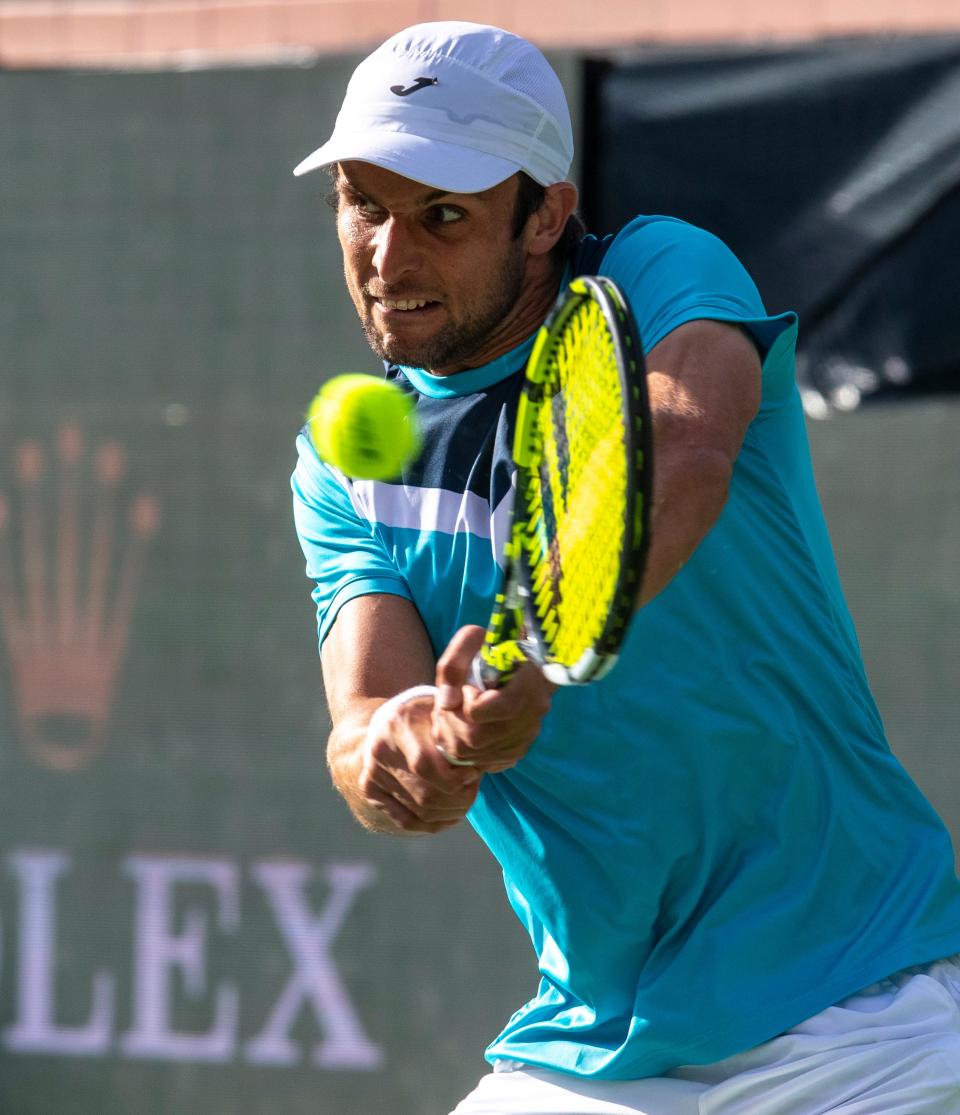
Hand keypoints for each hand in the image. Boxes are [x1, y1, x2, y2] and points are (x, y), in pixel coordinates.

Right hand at [359, 693, 481, 833]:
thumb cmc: (425, 715)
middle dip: (458, 798)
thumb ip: (457, 729)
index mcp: (398, 724)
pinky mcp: (369, 791)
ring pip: (419, 810)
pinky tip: (449, 816)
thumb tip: (479, 758)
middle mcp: (380, 750)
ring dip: (450, 813)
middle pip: (425, 793)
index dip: (455, 778)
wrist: (387, 723)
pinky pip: (406, 821)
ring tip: (465, 800)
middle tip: (473, 790)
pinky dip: (433, 824)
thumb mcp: (440, 710)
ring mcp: (372, 773)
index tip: (474, 773)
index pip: (426, 765)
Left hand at [432, 626, 555, 771]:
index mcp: (527, 685)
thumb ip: (453, 665)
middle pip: (475, 737)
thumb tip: (447, 703)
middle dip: (451, 721)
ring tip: (453, 714)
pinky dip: (465, 748)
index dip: (466, 703)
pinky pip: (481, 762)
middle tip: (450, 704)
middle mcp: (531, 717)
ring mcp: (525, 738)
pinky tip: (465, 727)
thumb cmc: (493, 649)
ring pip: (473, 754)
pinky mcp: (517, 751)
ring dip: (452, 735)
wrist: (519, 664)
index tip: (467, 688)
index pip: (483, 711)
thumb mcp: (471, 641)